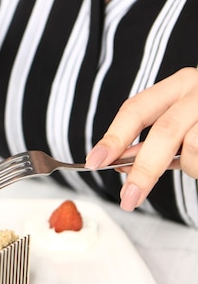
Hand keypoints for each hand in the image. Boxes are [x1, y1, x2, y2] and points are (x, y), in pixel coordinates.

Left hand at [86, 67, 197, 211]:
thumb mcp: (181, 119)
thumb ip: (152, 140)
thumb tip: (118, 161)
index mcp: (179, 85)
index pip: (136, 109)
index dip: (114, 136)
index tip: (94, 161)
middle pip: (164, 132)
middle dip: (143, 170)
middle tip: (128, 198)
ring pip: (194, 149)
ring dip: (191, 167)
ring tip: (197, 164)